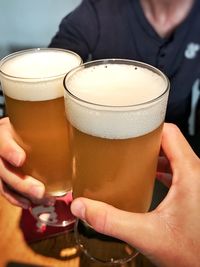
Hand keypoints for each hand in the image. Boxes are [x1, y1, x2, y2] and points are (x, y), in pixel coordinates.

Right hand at [0, 117, 44, 207]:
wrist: (9, 134)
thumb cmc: (24, 127)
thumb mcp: (29, 123)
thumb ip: (44, 127)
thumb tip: (72, 127)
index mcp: (3, 135)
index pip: (2, 142)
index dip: (9, 151)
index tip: (21, 159)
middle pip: (3, 170)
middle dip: (21, 183)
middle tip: (40, 191)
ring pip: (4, 183)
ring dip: (23, 195)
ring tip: (43, 200)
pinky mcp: (1, 177)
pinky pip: (5, 191)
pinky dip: (17, 199)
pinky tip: (30, 203)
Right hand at [71, 123, 199, 266]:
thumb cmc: (191, 254)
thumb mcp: (147, 235)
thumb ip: (111, 220)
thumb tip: (82, 206)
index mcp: (190, 173)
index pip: (169, 132)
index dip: (148, 125)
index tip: (129, 126)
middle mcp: (197, 172)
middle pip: (169, 141)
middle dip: (145, 140)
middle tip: (123, 143)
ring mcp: (198, 181)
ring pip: (174, 154)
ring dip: (153, 154)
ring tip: (131, 157)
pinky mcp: (196, 190)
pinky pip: (178, 168)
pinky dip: (162, 166)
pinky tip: (146, 175)